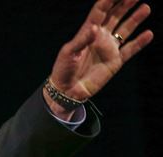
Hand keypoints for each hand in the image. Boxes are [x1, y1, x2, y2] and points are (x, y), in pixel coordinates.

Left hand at [45, 0, 152, 115]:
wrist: (67, 90)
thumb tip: (95, 28)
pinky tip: (148, 34)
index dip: (108, 1)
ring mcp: (109, 48)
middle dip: (124, 5)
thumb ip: (82, 40)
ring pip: (125, 30)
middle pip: (115, 16)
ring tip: (145, 7)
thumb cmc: (63, 70)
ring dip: (135, 19)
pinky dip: (140, 42)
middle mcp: (100, 37)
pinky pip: (130, 50)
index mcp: (87, 32)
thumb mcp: (69, 53)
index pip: (100, 12)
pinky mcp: (115, 61)